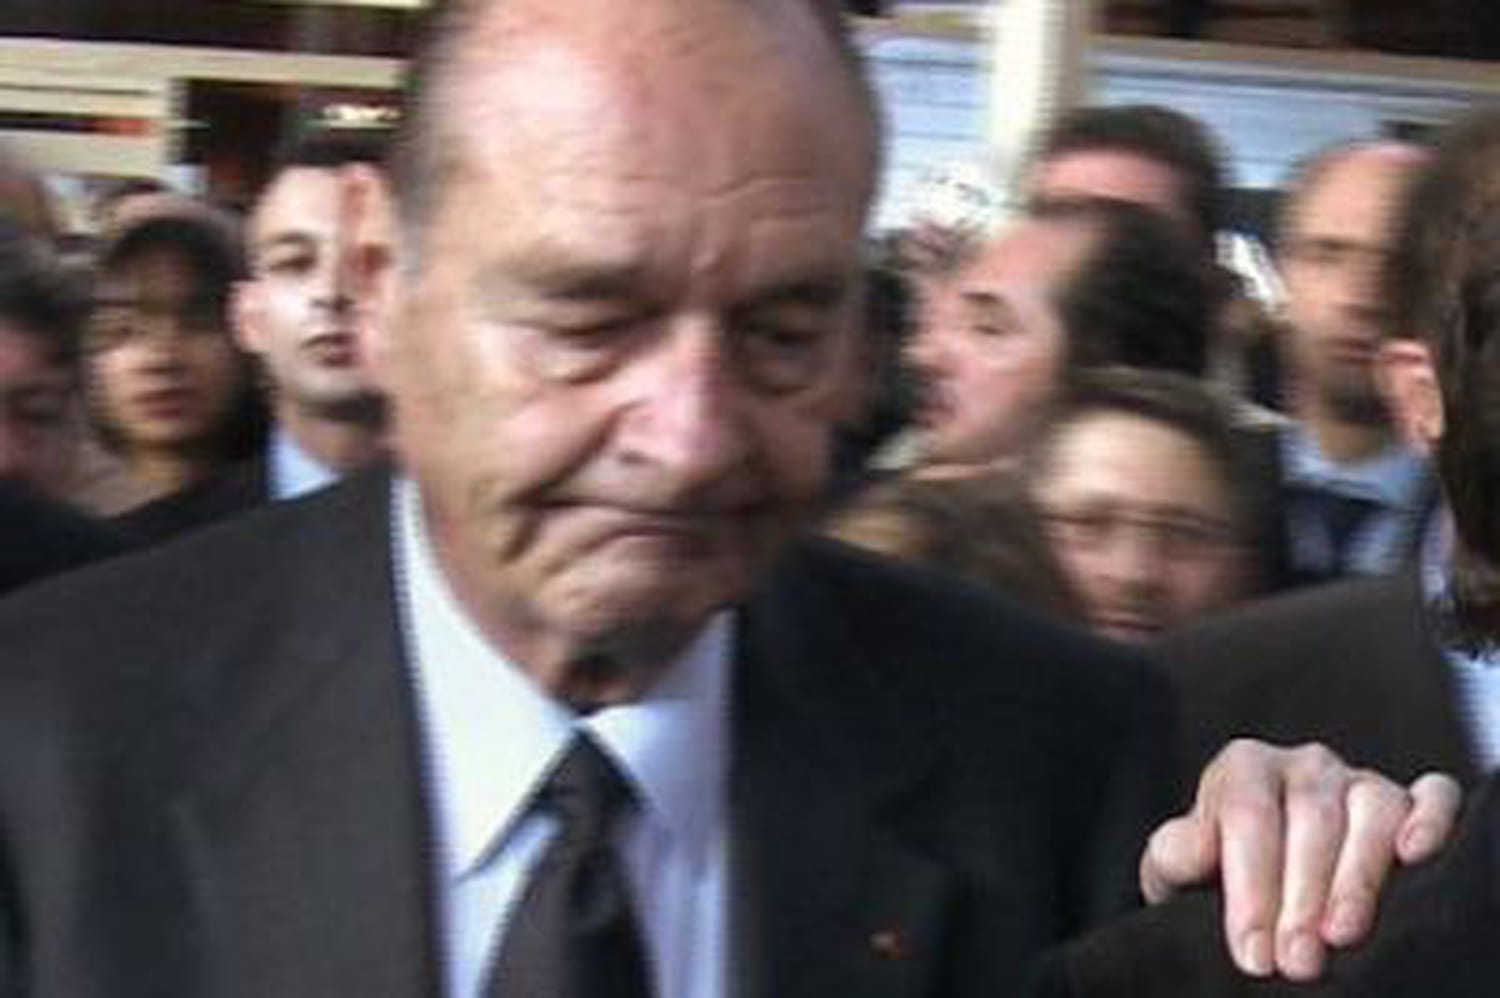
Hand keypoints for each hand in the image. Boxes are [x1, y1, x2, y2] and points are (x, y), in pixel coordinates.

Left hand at [1139, 740, 1461, 981]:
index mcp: (1244, 768)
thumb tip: (1194, 847)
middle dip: (1303, 896)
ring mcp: (1359, 780)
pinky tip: (1413, 856)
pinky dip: (1430, 820)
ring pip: (1371, 809)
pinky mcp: (1408, 801)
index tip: (1253, 952)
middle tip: (1298, 961)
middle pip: (1311, 817)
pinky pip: (1431, 796)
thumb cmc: (1215, 874)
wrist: (1258, 881)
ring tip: (1341, 935)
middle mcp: (1304, 765)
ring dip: (1359, 877)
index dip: (1250, 887)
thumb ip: (1177, 854)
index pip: (1247, 815)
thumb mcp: (1180, 868)